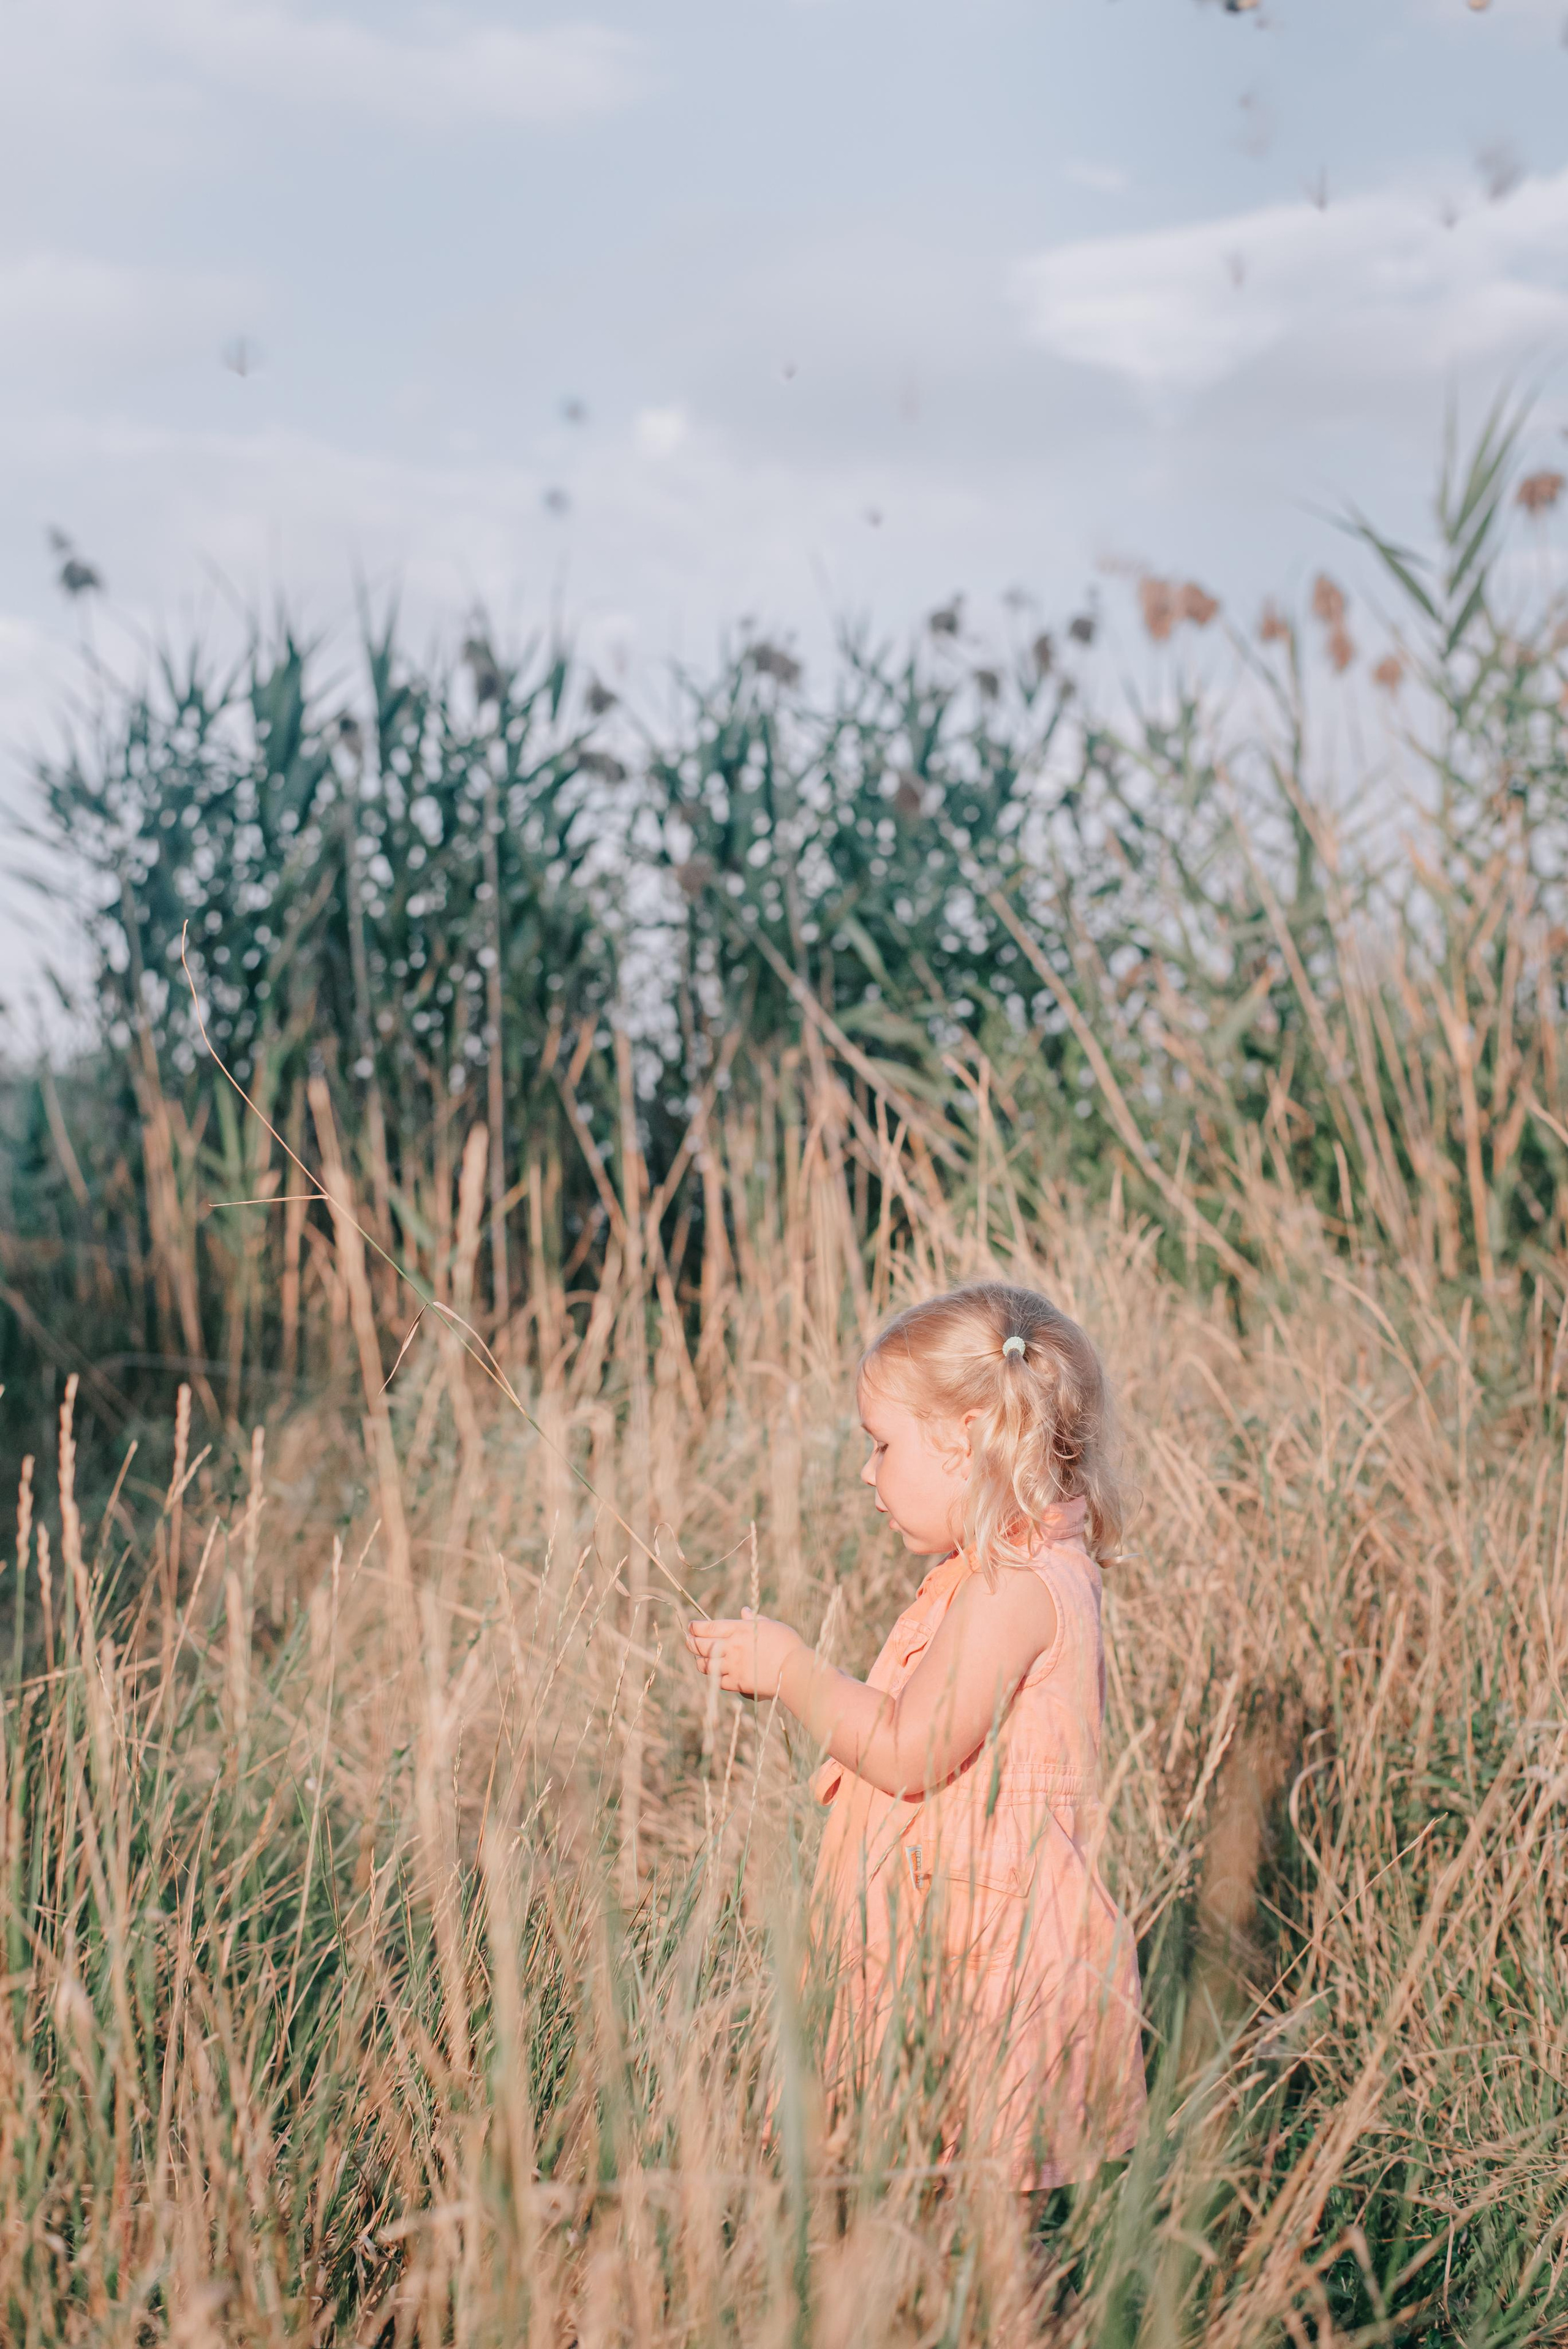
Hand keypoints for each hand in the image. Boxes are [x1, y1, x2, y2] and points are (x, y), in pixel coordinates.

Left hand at [685, 1607, 802, 1700]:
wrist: (794, 1669)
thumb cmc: (786, 1643)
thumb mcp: (771, 1626)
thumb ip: (754, 1619)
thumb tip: (744, 1611)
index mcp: (739, 1629)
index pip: (709, 1627)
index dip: (696, 1627)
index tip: (691, 1627)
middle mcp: (732, 1646)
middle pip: (702, 1645)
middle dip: (692, 1643)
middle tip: (688, 1641)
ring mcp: (733, 1665)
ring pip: (706, 1665)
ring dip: (700, 1662)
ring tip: (698, 1660)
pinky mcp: (737, 1683)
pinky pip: (719, 1681)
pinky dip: (714, 1677)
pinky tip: (714, 1674)